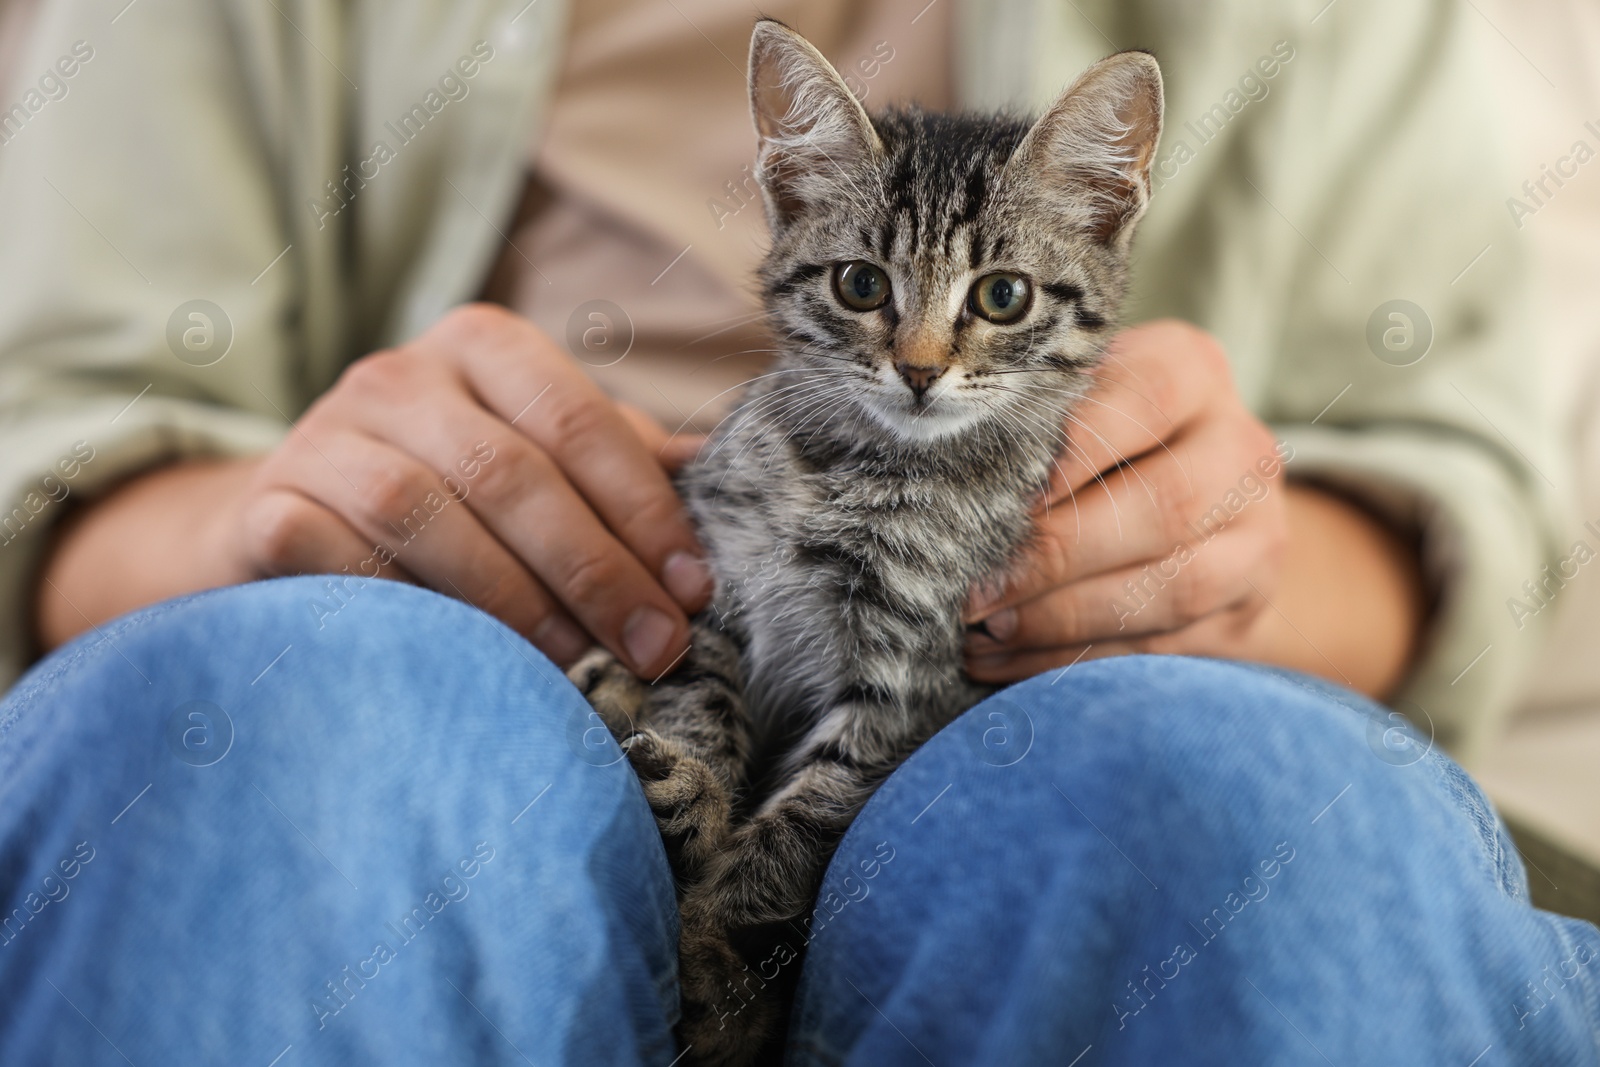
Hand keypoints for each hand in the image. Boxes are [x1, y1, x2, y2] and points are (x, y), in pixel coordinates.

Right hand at [38, 304, 711, 677]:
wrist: (290, 522)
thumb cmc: (449, 492)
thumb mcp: (535, 455)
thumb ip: (617, 458)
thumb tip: (720, 469)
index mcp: (483, 347)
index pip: (577, 420)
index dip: (643, 510)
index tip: (692, 590)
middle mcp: (398, 376)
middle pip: (509, 471)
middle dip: (594, 567)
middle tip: (651, 646)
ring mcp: (322, 437)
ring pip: (422, 511)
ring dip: (510, 597)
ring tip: (575, 662)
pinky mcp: (264, 506)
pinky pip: (332, 554)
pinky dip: (397, 605)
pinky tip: (453, 656)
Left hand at [963, 320, 1289, 680]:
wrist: (1194, 504)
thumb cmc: (1090, 440)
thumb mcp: (1069, 405)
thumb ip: (1032, 424)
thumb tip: (945, 482)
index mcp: (1191, 370)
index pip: (1141, 399)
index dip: (1070, 453)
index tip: (1002, 502)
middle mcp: (1240, 447)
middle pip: (1166, 507)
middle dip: (1058, 558)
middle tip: (977, 592)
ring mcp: (1258, 534)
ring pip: (1175, 588)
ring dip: (1068, 620)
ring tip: (988, 633)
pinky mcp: (1246, 610)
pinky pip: (1166, 646)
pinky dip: (1080, 659)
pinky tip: (1011, 662)